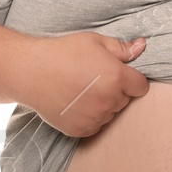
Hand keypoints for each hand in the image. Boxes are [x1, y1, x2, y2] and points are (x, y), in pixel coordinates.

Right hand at [14, 33, 150, 137]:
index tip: (120, 76)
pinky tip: (75, 103)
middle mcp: (108, 100)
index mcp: (117, 78)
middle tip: (94, 80)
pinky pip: (95, 126)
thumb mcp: (94, 41)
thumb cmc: (62, 53)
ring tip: (81, 91)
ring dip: (103, 105)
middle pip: (125, 100)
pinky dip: (89, 117)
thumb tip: (142, 46)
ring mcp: (94, 117)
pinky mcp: (81, 130)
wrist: (29, 72)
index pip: (141, 87)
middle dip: (116, 92)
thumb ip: (122, 48)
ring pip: (110, 114)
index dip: (132, 80)